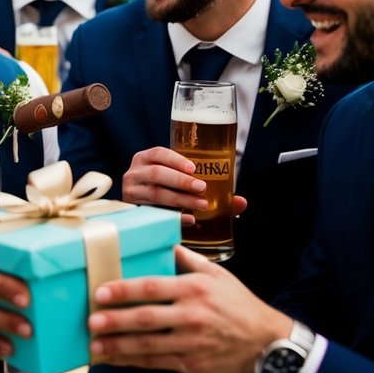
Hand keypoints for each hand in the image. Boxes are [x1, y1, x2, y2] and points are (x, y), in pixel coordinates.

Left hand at [87, 246, 291, 372]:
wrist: (267, 344)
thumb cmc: (238, 304)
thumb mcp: (217, 275)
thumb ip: (187, 258)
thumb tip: (162, 240)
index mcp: (195, 288)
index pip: (152, 287)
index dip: (124, 290)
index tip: (101, 291)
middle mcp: (192, 315)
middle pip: (146, 318)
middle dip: (115, 320)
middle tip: (90, 320)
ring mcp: (191, 342)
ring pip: (148, 344)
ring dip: (118, 345)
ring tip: (94, 344)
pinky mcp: (191, 364)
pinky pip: (156, 362)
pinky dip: (133, 361)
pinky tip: (115, 358)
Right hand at [122, 146, 247, 225]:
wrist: (140, 205)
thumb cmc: (165, 188)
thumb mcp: (181, 181)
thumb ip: (208, 187)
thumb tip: (242, 202)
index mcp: (146, 159)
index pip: (158, 153)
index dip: (175, 160)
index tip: (194, 168)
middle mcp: (135, 172)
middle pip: (157, 174)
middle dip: (181, 181)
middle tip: (202, 188)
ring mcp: (131, 191)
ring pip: (156, 193)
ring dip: (181, 199)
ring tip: (200, 205)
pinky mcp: (132, 209)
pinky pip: (154, 212)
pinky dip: (174, 216)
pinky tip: (189, 219)